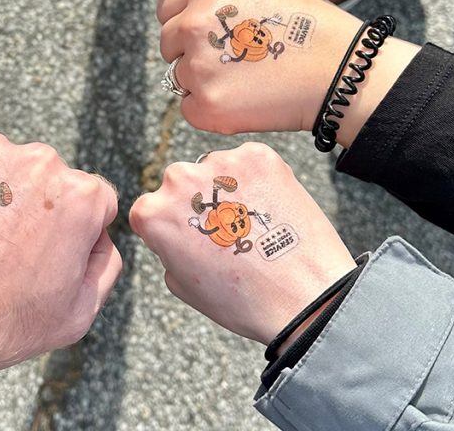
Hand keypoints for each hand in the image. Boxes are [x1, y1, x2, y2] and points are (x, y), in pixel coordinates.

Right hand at [130, 143, 355, 345]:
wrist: (303, 296)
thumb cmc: (241, 299)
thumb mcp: (182, 284)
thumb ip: (167, 247)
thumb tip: (177, 228)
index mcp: (153, 211)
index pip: (151, 208)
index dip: (172, 226)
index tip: (193, 240)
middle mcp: (180, 178)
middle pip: (182, 183)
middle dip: (198, 201)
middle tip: (225, 232)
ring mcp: (220, 162)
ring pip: (216, 170)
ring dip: (227, 188)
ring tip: (252, 223)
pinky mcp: (257, 155)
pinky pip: (249, 162)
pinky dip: (257, 179)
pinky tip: (269, 208)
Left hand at [157, 0, 418, 141]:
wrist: (340, 70)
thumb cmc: (308, 27)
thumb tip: (191, 7)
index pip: (167, 9)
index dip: (185, 23)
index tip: (206, 36)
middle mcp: (193, 25)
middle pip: (168, 44)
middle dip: (191, 52)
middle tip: (231, 62)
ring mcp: (196, 67)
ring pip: (179, 77)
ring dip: (203, 82)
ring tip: (247, 80)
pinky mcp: (204, 106)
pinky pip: (190, 108)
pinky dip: (210, 109)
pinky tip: (245, 101)